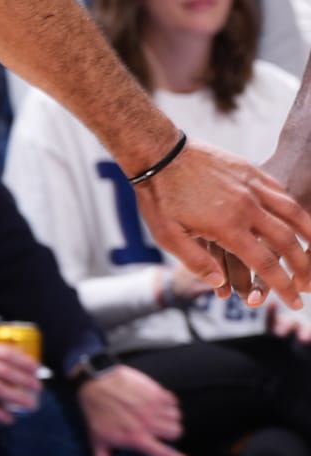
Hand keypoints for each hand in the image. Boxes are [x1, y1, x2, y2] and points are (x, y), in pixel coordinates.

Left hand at [77, 364, 189, 455]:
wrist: (96, 383)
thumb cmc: (95, 412)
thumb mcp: (96, 438)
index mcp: (136, 438)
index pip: (164, 454)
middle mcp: (148, 423)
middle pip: (177, 432)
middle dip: (171, 433)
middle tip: (161, 430)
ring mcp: (153, 406)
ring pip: (177, 416)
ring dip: (170, 417)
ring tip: (159, 416)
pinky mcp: (155, 391)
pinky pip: (173, 400)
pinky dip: (169, 403)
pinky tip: (158, 403)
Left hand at [141, 140, 310, 306]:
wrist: (159, 153)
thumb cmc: (160, 198)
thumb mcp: (169, 236)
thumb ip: (197, 262)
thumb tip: (219, 284)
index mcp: (228, 228)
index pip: (265, 264)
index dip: (284, 286)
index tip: (295, 302)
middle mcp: (247, 207)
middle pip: (287, 240)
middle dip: (302, 265)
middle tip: (308, 283)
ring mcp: (251, 186)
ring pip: (292, 211)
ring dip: (309, 233)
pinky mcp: (250, 170)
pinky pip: (279, 191)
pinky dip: (293, 207)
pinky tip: (298, 215)